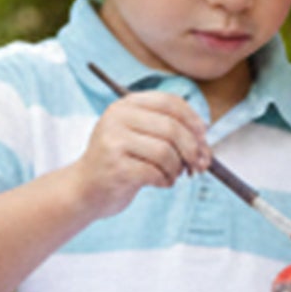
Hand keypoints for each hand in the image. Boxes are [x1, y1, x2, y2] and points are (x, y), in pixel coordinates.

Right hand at [70, 92, 205, 215]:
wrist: (85, 189)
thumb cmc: (120, 162)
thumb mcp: (139, 136)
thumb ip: (169, 132)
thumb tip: (205, 144)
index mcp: (126, 105)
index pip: (170, 102)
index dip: (193, 120)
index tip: (203, 138)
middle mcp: (117, 118)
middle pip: (172, 128)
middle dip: (192, 149)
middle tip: (198, 165)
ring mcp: (114, 142)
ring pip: (166, 152)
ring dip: (177, 168)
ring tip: (172, 175)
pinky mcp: (116, 167)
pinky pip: (156, 173)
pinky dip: (166, 180)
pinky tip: (160, 182)